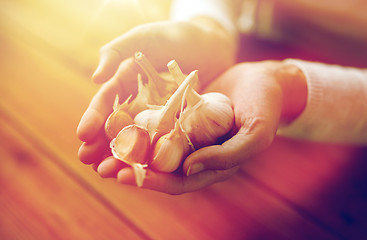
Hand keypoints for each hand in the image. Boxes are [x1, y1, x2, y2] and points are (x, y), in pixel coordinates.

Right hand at [77, 19, 235, 178]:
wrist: (209, 43)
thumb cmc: (173, 35)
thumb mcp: (143, 37)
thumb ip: (118, 52)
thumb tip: (96, 78)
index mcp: (124, 84)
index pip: (105, 104)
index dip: (93, 119)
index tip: (83, 135)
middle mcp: (137, 103)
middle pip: (116, 127)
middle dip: (101, 146)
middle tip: (90, 163)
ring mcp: (156, 116)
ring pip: (136, 140)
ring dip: (122, 157)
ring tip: (109, 172)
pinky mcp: (176, 124)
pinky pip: (163, 142)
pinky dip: (152, 156)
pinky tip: (144, 169)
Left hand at [113, 61, 306, 193]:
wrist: (264, 79)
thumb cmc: (265, 107)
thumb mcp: (254, 133)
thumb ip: (227, 156)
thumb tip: (188, 170)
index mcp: (212, 166)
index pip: (178, 181)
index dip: (152, 182)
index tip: (125, 177)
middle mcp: (196, 153)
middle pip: (159, 166)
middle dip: (131, 168)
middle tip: (102, 167)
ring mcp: (187, 133)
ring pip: (152, 145)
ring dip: (128, 148)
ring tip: (99, 147)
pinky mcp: (181, 114)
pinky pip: (156, 120)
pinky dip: (137, 123)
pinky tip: (117, 119)